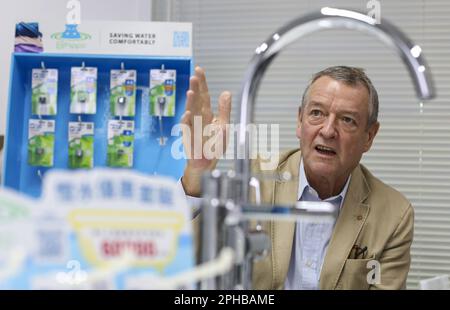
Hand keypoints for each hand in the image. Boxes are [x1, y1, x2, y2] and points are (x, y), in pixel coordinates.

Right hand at [180, 66, 231, 195]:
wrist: (206, 164)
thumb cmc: (213, 145)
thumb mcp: (224, 126)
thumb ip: (224, 109)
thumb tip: (226, 92)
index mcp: (207, 113)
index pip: (204, 95)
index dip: (202, 83)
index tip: (199, 70)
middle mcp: (198, 118)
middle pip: (197, 100)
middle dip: (195, 88)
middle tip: (194, 76)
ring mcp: (192, 127)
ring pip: (191, 112)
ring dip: (190, 103)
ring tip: (191, 92)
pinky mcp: (188, 138)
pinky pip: (187, 129)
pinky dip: (186, 122)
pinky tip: (187, 114)